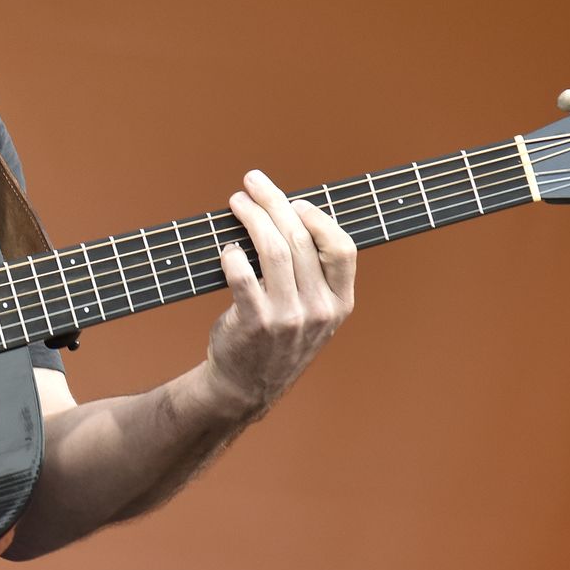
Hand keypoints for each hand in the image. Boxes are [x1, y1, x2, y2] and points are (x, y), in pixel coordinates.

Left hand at [204, 169, 356, 417]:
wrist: (245, 387)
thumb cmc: (276, 337)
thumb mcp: (312, 313)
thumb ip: (311, 273)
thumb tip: (287, 211)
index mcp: (339, 303)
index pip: (342, 249)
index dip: (318, 217)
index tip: (295, 201)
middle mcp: (318, 310)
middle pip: (300, 239)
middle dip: (274, 201)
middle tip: (253, 183)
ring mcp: (288, 318)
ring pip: (272, 250)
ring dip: (251, 217)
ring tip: (236, 202)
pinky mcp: (255, 323)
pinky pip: (243, 275)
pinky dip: (233, 255)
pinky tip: (227, 248)